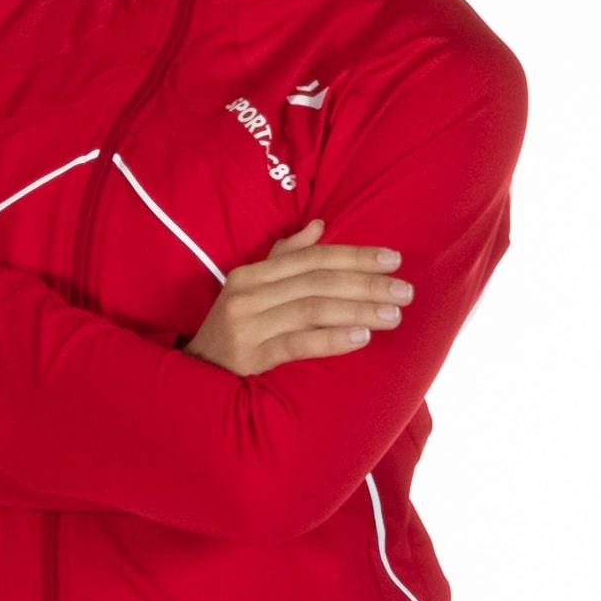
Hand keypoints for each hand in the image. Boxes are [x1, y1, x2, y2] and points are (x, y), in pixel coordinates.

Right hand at [185, 219, 408, 377]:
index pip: (312, 258)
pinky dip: (332, 338)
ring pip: (312, 309)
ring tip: (393, 315)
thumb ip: (284, 258)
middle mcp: (248, 294)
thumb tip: (319, 226)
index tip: (394, 259)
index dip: (355, 255)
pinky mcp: (250, 357)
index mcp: (251, 274)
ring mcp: (247, 326)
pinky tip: (361, 337)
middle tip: (405, 290)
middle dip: (366, 284)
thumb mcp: (251, 289)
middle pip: (317, 281)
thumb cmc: (232, 330)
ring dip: (358, 310)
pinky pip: (298, 344)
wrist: (195, 374)